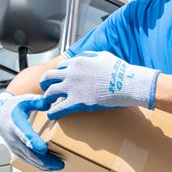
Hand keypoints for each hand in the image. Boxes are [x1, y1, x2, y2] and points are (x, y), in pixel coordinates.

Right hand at [0, 91, 63, 170]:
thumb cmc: (15, 107)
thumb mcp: (25, 100)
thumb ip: (37, 101)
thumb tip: (50, 103)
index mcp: (16, 124)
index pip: (24, 134)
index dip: (33, 142)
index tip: (43, 149)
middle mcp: (14, 138)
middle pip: (29, 152)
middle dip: (45, 160)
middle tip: (61, 164)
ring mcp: (15, 147)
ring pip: (30, 160)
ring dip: (45, 165)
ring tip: (59, 166)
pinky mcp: (17, 152)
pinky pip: (29, 161)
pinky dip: (40, 165)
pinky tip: (50, 167)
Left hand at [39, 51, 159, 120]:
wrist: (126, 84)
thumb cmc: (119, 70)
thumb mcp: (103, 56)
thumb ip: (91, 56)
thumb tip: (85, 57)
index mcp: (77, 61)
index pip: (60, 67)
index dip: (59, 74)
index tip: (59, 80)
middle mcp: (71, 73)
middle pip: (49, 76)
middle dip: (45, 83)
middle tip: (46, 89)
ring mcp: (72, 87)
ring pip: (50, 92)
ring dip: (47, 98)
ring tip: (48, 103)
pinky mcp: (76, 102)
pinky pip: (58, 108)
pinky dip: (52, 112)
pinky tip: (51, 115)